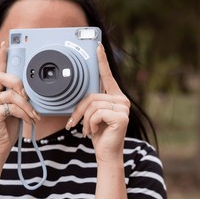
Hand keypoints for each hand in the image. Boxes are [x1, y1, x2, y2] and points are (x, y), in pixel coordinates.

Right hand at [0, 41, 40, 156]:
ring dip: (27, 105)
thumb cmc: (7, 129)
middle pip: (3, 76)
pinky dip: (24, 113)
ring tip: (34, 116)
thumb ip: (17, 97)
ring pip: (12, 94)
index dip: (2, 56)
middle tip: (29, 96)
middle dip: (19, 84)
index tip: (5, 42)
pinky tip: (28, 121)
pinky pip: (12, 106)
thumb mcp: (15, 109)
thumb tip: (28, 89)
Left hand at [67, 42, 129, 162]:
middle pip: (91, 96)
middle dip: (79, 111)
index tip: (97, 46)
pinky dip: (90, 124)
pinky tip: (95, 131)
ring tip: (87, 130)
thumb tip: (81, 95)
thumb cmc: (98, 133)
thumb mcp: (92, 115)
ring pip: (92, 105)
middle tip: (75, 124)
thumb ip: (90, 102)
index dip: (101, 60)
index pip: (106, 76)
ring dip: (84, 120)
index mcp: (114, 96)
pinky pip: (97, 114)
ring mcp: (123, 107)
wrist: (105, 152)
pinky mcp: (122, 117)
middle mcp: (121, 99)